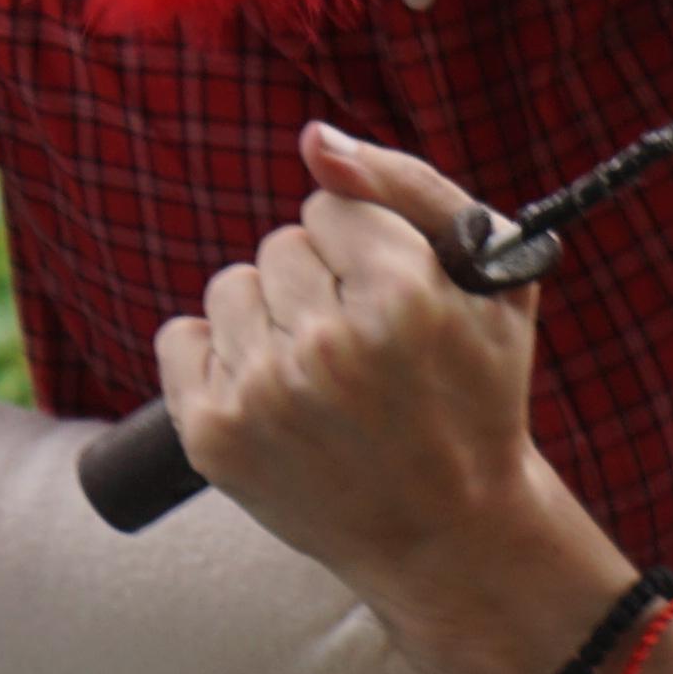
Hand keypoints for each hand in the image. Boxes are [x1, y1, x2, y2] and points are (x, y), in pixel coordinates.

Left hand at [160, 125, 586, 649]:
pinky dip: (212, 358)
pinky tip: (267, 396)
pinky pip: (179, 338)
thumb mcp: (493, 280)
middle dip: (316, 285)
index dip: (362, 250)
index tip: (387, 303)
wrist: (447, 534)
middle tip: (360, 353)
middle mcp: (327, 346)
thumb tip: (313, 139)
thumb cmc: (475, 394)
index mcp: (401, 298)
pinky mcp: (215, 435)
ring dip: (267, 321)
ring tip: (318, 380)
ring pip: (231, 288)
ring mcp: (265, 393)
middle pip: (279, 246)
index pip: (329, 206)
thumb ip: (408, 185)